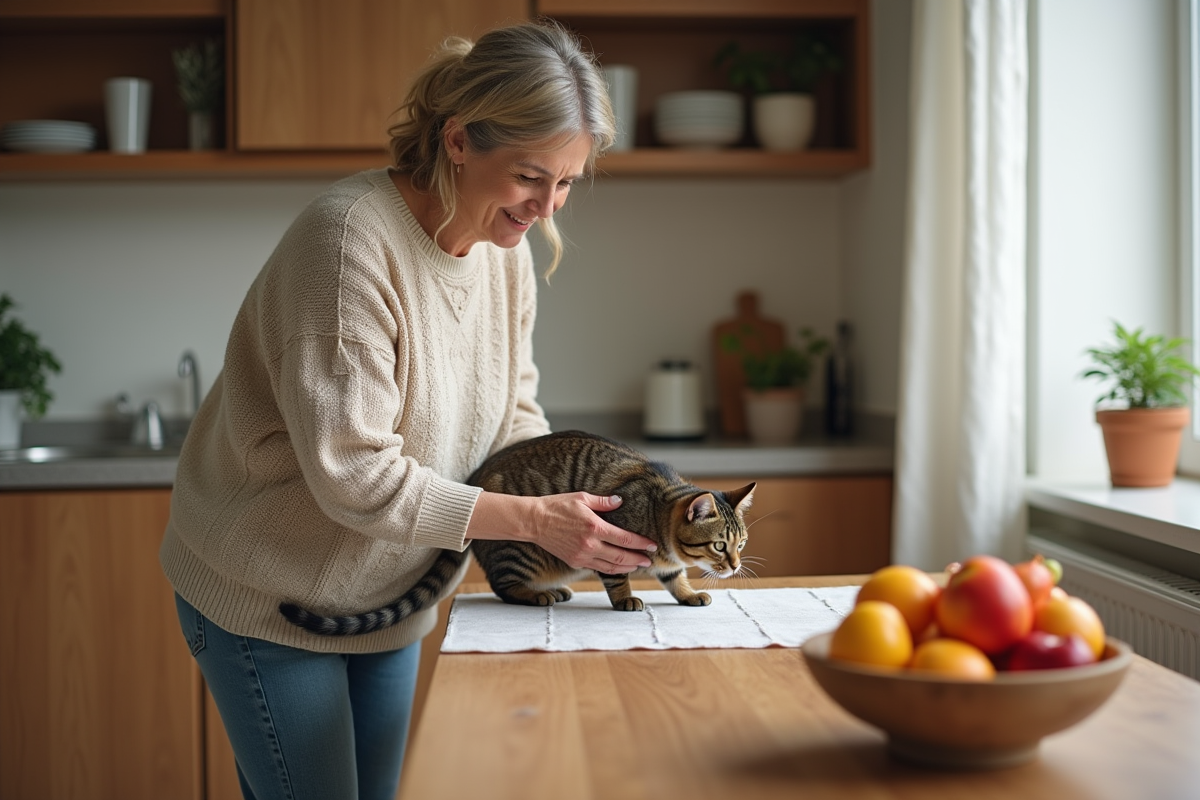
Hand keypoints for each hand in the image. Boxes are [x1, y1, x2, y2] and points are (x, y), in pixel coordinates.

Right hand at [528, 493, 656, 573]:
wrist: (534, 521)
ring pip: (610, 567)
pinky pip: (598, 569)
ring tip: (638, 566)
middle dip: (638, 559)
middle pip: (621, 557)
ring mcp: (582, 556)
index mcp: (594, 527)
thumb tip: (620, 501)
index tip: (652, 545)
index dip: (641, 543)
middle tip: (650, 560)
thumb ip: (603, 501)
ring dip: (627, 567)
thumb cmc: (557, 506)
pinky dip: (611, 570)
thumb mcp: (581, 498)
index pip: (624, 538)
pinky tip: (618, 567)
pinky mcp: (575, 562)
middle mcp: (590, 544)